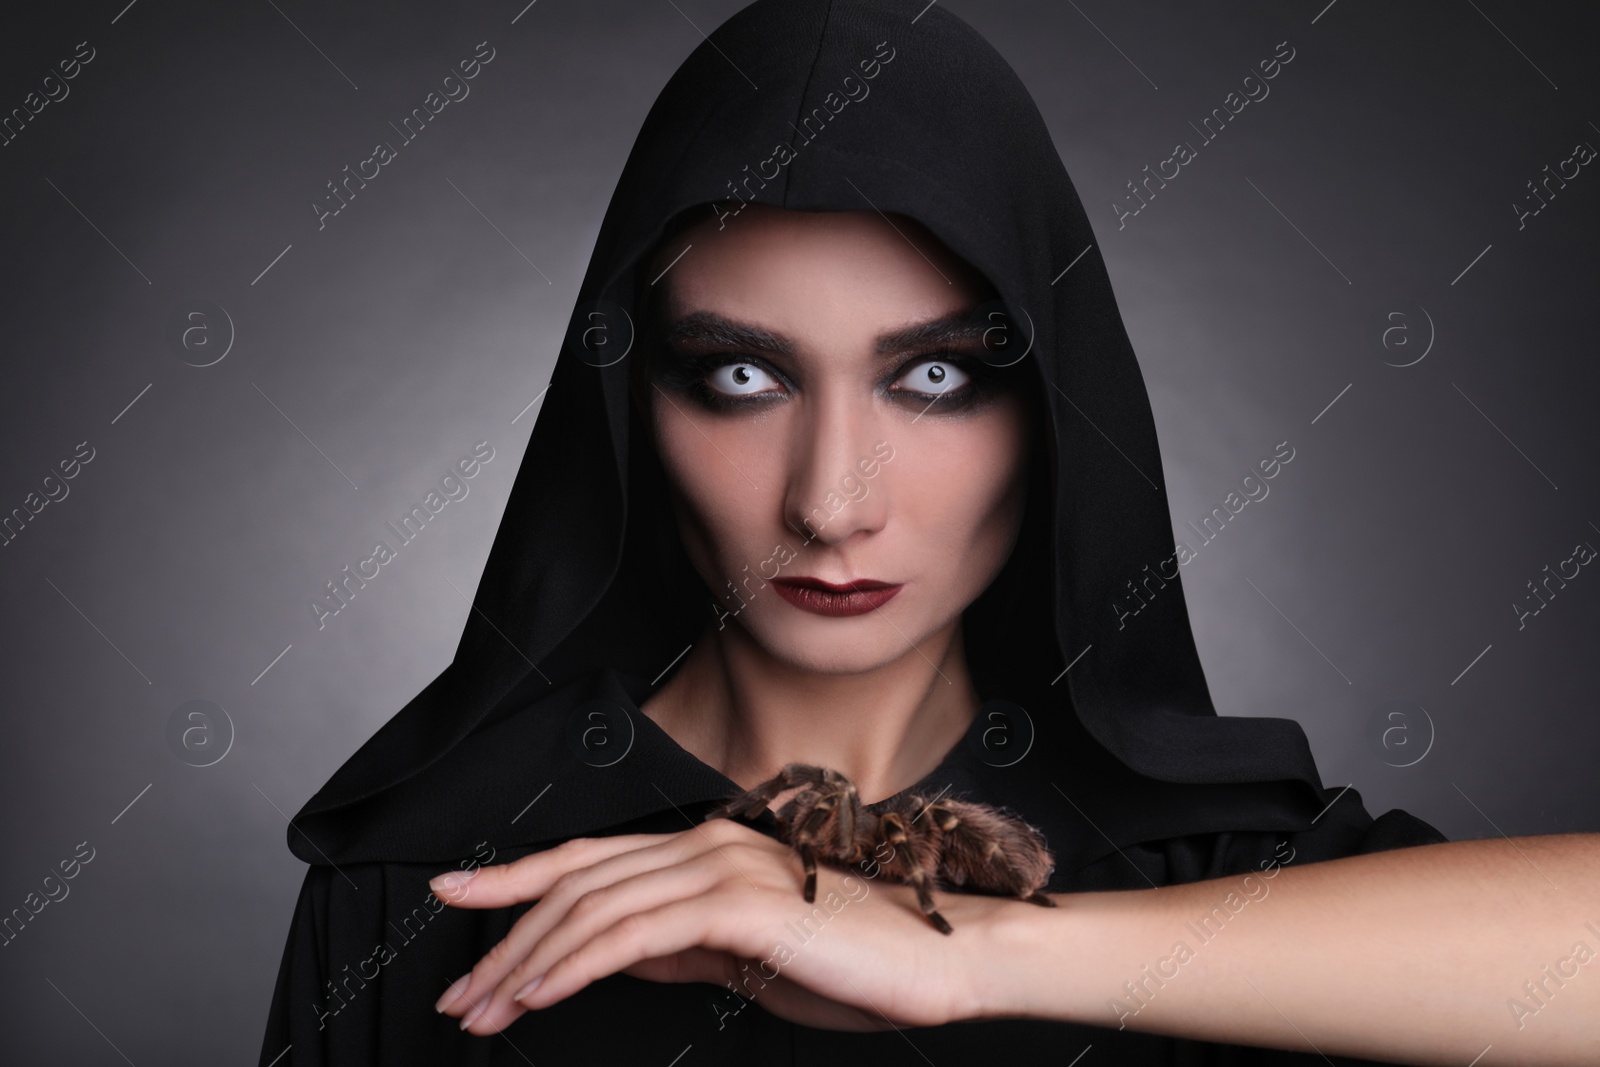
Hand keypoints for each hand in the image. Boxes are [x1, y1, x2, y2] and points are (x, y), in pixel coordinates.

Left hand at [430, 817, 1013, 1034]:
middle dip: (505, 934)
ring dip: (526, 959)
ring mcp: (724, 868)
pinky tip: (540, 991)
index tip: (457, 897)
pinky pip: (637, 932)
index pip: (592, 860)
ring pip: (595, 905)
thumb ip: (679, 948)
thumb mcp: (745, 961)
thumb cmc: (856, 965)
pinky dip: (577, 961)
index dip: (517, 876)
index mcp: (708, 852)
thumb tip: (612, 954)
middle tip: (457, 991)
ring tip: (483, 1007)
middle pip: (578, 879)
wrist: (944, 963)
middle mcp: (708, 844)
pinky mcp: (742, 904)